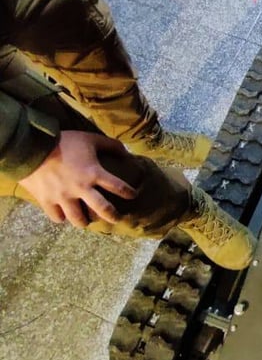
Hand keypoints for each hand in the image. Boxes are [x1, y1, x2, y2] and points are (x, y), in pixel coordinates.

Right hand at [18, 131, 137, 227]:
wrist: (31, 147)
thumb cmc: (63, 141)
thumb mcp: (90, 138)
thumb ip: (110, 145)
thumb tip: (127, 153)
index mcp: (93, 173)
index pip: (118, 186)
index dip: (128, 192)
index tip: (133, 195)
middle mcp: (81, 188)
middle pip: (103, 209)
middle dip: (113, 216)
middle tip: (117, 219)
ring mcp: (63, 197)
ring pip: (79, 220)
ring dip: (86, 221)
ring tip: (88, 219)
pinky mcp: (47, 201)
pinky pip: (58, 218)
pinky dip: (63, 218)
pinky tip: (66, 215)